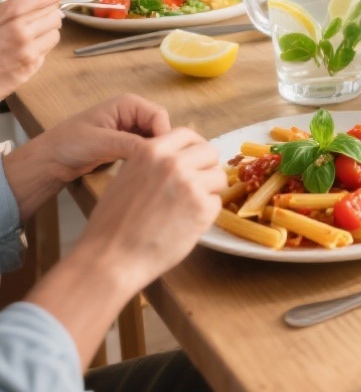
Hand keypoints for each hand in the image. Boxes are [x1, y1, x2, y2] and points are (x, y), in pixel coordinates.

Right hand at [0, 0, 62, 95]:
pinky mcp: (30, 68)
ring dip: (48, 30)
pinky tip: (27, 47)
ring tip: (33, 31)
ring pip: (55, 32)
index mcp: (6, 16)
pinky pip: (48, 50)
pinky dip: (41, 46)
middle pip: (53, 14)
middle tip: (41, 14)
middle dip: (49, 12)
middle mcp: (19, 33)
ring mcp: (27, 52)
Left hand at [2, 94, 171, 216]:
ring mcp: (132, 128)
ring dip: (155, 152)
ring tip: (150, 168)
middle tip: (158, 164)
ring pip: (157, 139)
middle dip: (161, 144)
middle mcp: (133, 113)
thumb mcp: (100, 142)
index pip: (160, 115)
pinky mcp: (129, 143)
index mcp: (128, 104)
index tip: (162, 155)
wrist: (50, 161)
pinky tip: (143, 169)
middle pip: (162, 127)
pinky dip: (148, 158)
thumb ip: (129, 144)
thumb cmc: (68, 144)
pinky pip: (148, 149)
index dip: (164, 134)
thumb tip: (156, 151)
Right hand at [73, 126, 224, 295]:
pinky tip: (187, 223)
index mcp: (152, 151)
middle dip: (206, 168)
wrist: (110, 257)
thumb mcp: (126, 177)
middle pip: (210, 152)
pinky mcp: (202, 208)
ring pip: (218, 176)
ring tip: (189, 207)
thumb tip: (178, 157)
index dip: (194, 148)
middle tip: (197, 186)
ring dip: (210, 191)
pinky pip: (217, 202)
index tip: (195, 160)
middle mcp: (173, 162)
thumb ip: (153, 163)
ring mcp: (190, 184)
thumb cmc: (112, 224)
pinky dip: (207, 213)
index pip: (188, 135)